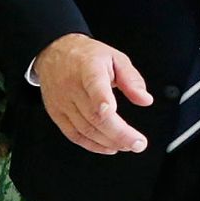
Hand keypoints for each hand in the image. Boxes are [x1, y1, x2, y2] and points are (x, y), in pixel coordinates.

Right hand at [34, 33, 151, 154]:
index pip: (93, 85)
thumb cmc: (86, 56)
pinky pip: (74, 135)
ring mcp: (62, 102)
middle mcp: (72, 86)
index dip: (101, 99)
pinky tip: (109, 147)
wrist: (54, 53)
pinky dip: (93, 145)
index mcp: (88, 68)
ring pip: (86, 129)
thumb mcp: (115, 58)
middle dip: (119, 134)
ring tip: (129, 145)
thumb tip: (145, 99)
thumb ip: (132, 79)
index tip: (110, 110)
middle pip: (94, 116)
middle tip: (138, 143)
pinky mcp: (57, 113)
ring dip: (109, 142)